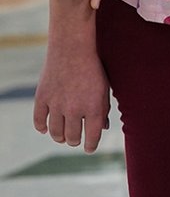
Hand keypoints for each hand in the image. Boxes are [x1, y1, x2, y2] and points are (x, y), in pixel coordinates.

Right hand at [33, 35, 109, 152]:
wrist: (72, 48)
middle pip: (72, 138)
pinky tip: (46, 129)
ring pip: (55, 133)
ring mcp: (56, 105)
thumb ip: (104, 108)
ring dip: (60, 137)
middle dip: (75, 141)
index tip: (89, 148)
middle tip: (76, 140)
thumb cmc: (93, 68)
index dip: (90, 146)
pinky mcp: (42, 99)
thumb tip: (103, 128)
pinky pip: (39, 122)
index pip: (92, 137)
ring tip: (63, 136)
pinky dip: (42, 128)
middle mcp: (75, 109)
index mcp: (94, 108)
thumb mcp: (104, 88)